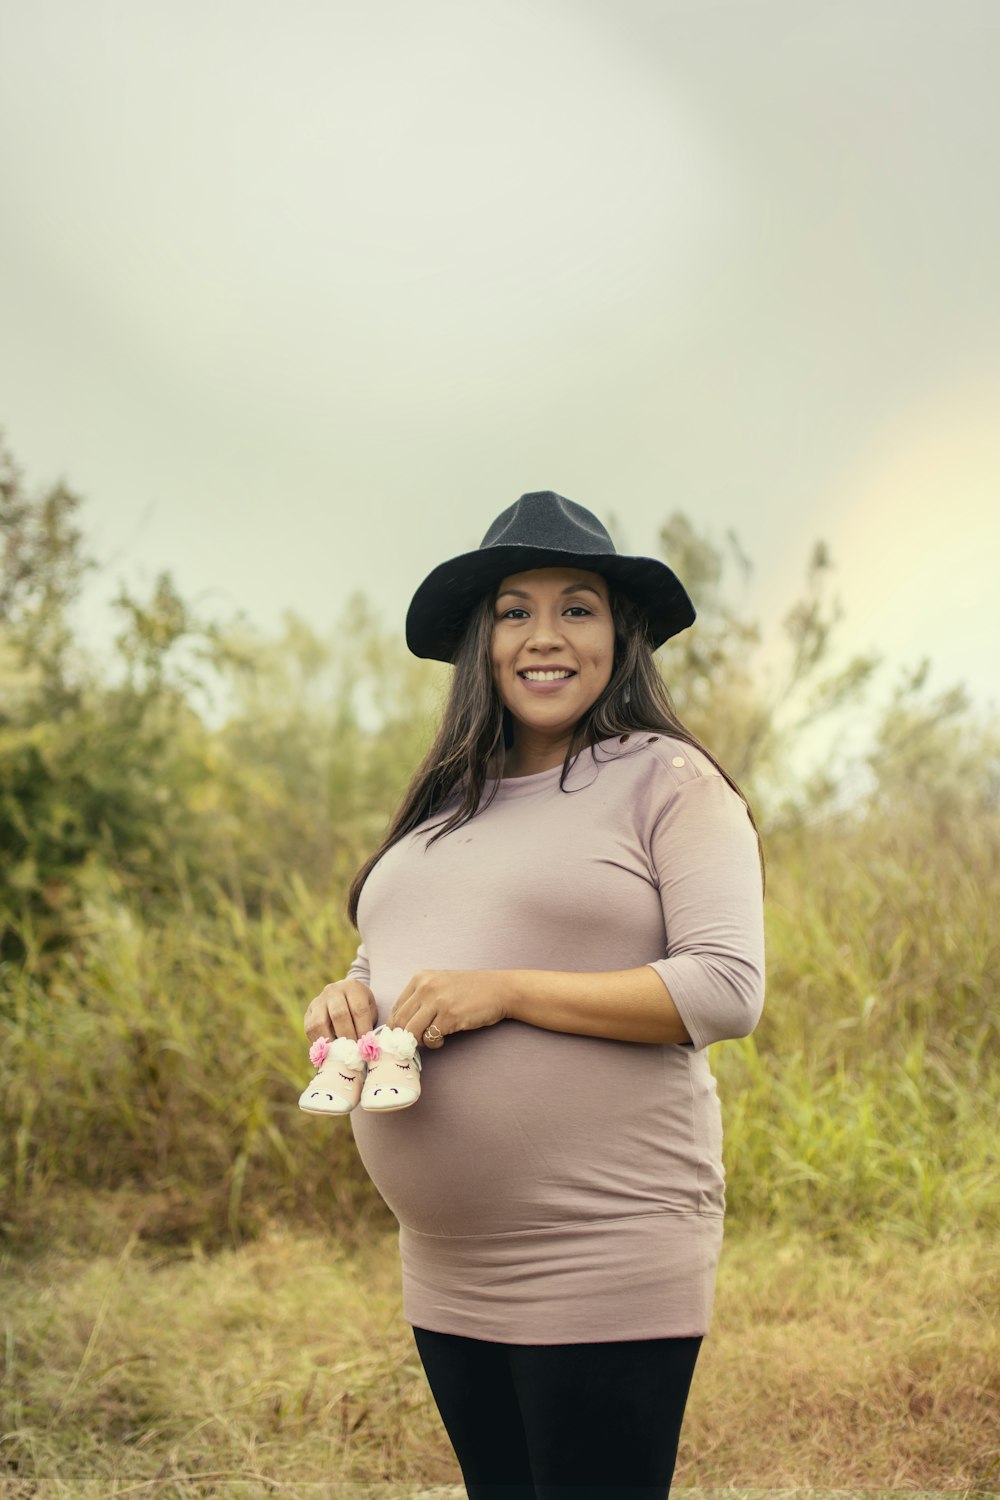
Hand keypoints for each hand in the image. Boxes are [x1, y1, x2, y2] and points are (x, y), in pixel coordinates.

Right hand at [304, 979, 377, 1044]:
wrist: (344, 997)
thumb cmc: (361, 1008)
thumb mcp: (370, 1009)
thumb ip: (368, 1024)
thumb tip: (365, 1046)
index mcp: (352, 987)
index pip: (358, 1009)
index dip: (363, 1029)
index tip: (366, 1044)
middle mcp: (333, 991)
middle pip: (338, 1014)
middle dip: (347, 1036)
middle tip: (353, 1050)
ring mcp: (318, 1001)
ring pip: (319, 1023)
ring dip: (330, 1041)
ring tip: (339, 1053)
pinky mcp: (308, 1013)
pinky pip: (310, 1030)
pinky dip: (319, 1043)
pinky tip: (328, 1051)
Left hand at [386, 970, 512, 1047]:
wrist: (499, 989)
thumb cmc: (470, 990)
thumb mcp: (440, 984)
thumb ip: (420, 998)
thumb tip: (400, 1025)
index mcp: (420, 978)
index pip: (396, 1008)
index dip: (396, 1027)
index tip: (402, 1036)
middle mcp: (426, 988)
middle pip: (399, 1021)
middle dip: (403, 1037)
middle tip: (413, 1043)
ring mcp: (437, 1002)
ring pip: (411, 1031)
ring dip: (418, 1041)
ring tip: (430, 1039)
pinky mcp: (449, 1016)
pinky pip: (430, 1038)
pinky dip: (434, 1043)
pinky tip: (443, 1038)